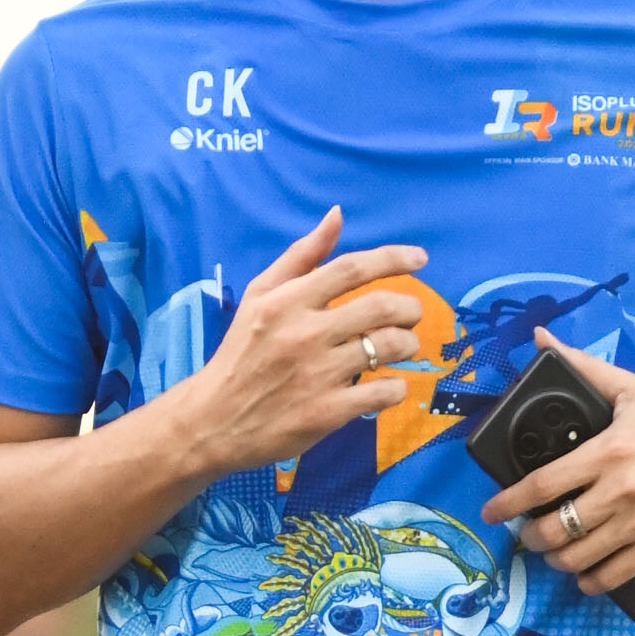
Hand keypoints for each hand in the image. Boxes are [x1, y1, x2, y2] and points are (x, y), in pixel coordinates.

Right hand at [175, 211, 431, 477]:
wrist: (213, 420)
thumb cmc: (241, 352)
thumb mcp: (260, 296)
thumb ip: (302, 256)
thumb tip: (337, 215)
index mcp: (288, 301)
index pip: (352, 269)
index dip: (394, 259)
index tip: (421, 258)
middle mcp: (304, 333)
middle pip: (381, 307)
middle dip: (410, 307)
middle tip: (411, 314)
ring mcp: (318, 374)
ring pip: (389, 347)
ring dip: (408, 344)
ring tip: (402, 346)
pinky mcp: (327, 412)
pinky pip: (383, 392)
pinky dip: (397, 386)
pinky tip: (388, 385)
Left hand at [476, 332, 634, 588]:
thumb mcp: (633, 391)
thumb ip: (585, 368)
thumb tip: (541, 339)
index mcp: (609, 452)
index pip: (542, 485)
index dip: (508, 503)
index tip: (491, 511)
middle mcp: (622, 491)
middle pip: (553, 530)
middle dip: (531, 537)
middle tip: (528, 532)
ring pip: (577, 558)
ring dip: (556, 559)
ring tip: (554, 550)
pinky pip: (611, 576)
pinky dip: (589, 580)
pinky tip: (584, 573)